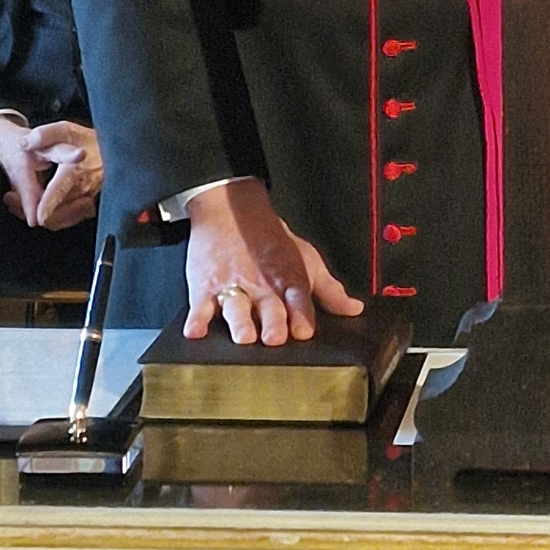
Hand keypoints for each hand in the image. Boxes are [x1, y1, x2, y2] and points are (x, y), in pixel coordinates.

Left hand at [0, 117, 101, 229]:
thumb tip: (24, 144)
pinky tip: (41, 209)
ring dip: (38, 214)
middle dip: (30, 208)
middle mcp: (84, 188)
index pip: (60, 189)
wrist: (113, 153)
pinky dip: (51, 218)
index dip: (49, 204)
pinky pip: (66, 220)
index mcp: (76, 169)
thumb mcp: (66, 130)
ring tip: (18, 202)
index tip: (39, 217)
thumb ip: (44, 135)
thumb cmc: (89, 141)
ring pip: (58, 219)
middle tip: (9, 198)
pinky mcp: (89, 208)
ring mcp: (87, 200)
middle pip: (54, 210)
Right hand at [184, 179, 361, 345]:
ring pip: (236, 306)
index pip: (298, 298)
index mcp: (287, 278)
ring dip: (240, 321)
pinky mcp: (205, 287)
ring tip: (243, 336)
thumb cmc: (272, 241)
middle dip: (272, 322)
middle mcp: (261, 284)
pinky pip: (200, 305)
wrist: (232, 211)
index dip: (302, 315)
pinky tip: (195, 331)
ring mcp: (233, 286)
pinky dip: (196, 318)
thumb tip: (354, 310)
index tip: (303, 332)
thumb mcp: (306, 259)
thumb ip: (329, 290)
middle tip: (274, 338)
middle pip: (268, 306)